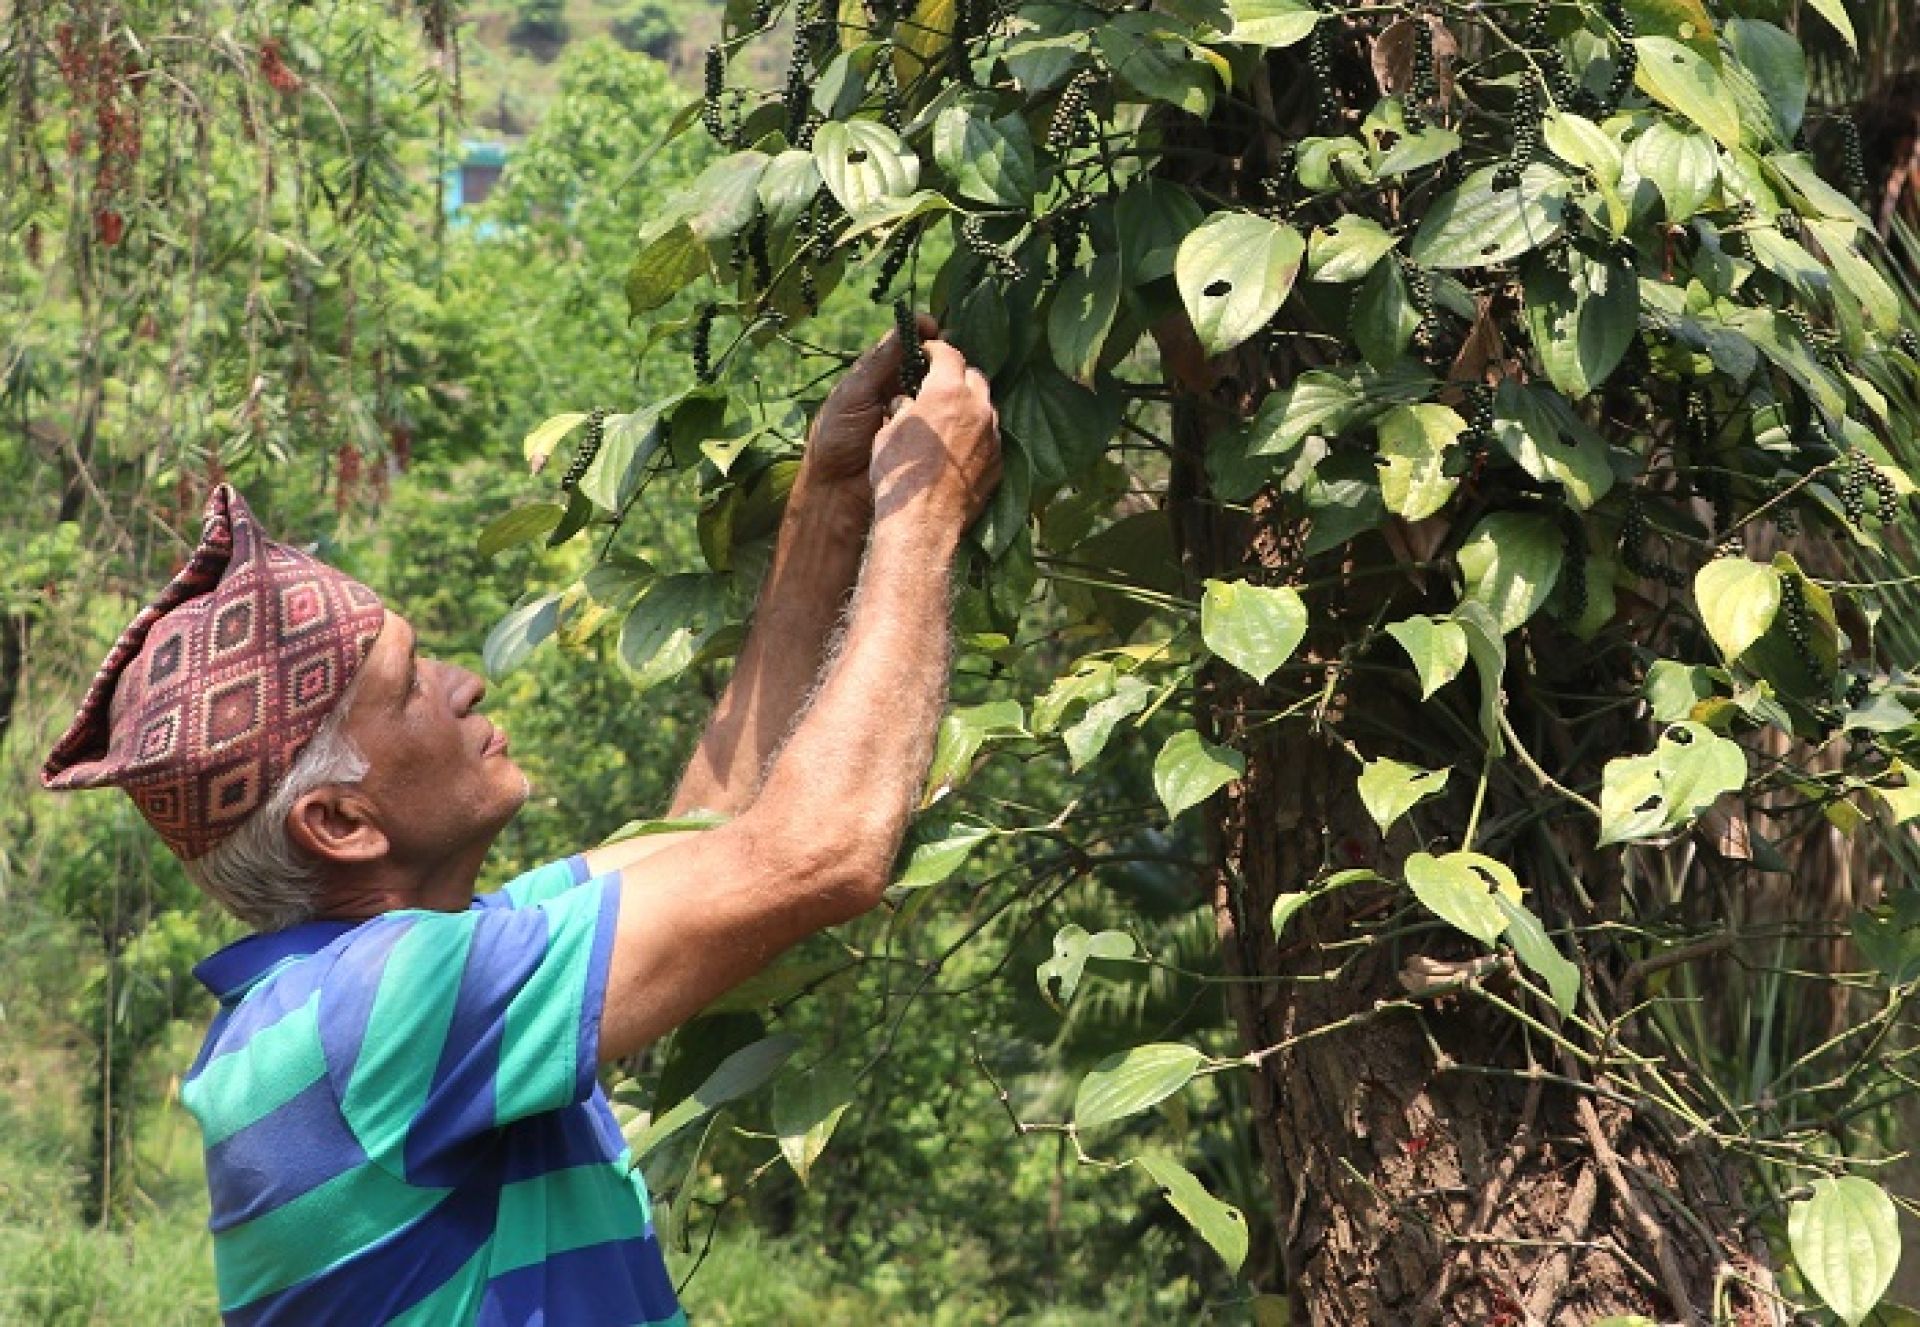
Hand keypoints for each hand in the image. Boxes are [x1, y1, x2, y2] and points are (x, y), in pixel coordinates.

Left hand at [804, 313, 941, 502]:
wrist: (839, 489)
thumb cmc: (837, 438)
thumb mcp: (854, 394)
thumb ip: (879, 363)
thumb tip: (906, 325)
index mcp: (876, 374)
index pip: (904, 342)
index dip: (920, 331)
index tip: (933, 328)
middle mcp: (896, 389)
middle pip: (926, 362)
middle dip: (937, 358)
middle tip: (944, 362)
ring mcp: (912, 413)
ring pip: (937, 389)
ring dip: (942, 386)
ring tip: (946, 388)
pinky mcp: (923, 437)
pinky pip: (941, 418)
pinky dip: (946, 413)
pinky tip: (952, 411)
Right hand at [869, 340, 1001, 527]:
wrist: (922, 522)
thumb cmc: (898, 474)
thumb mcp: (887, 431)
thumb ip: (903, 408)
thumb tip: (906, 403)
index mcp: (947, 391)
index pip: (948, 353)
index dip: (935, 350)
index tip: (925, 354)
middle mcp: (977, 408)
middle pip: (974, 377)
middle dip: (956, 377)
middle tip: (937, 388)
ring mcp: (993, 436)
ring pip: (986, 408)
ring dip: (970, 407)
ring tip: (949, 420)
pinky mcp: (999, 462)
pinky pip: (991, 438)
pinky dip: (977, 436)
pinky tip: (959, 450)